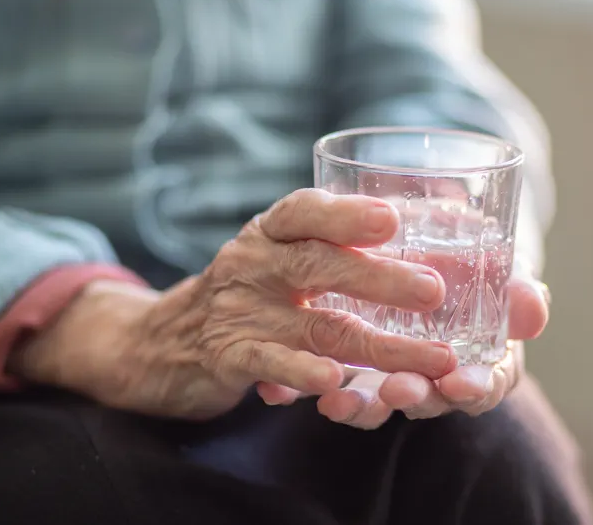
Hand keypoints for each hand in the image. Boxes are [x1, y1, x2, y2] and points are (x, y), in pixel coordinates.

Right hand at [9, 189, 456, 419]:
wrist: (157, 342)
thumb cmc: (241, 295)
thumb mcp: (274, 259)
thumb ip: (327, 249)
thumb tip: (418, 226)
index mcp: (269, 233)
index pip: (304, 211)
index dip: (348, 214)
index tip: (394, 219)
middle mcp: (253, 263)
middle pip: (321, 265)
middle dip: (382, 279)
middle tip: (435, 291)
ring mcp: (238, 310)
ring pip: (316, 325)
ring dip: (379, 344)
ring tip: (434, 359)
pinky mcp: (226, 355)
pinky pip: (269, 362)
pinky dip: (302, 371)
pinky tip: (335, 382)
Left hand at [256, 259, 549, 428]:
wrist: (403, 241)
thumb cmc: (458, 257)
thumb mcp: (488, 262)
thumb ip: (512, 287)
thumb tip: (535, 308)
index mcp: (474, 353)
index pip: (485, 384)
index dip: (477, 388)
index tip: (462, 384)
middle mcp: (429, 372)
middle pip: (427, 398)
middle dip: (415, 397)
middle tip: (399, 390)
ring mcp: (383, 372)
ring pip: (374, 400)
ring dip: (360, 404)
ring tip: (338, 401)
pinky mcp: (339, 364)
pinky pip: (323, 384)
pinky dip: (304, 390)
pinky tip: (282, 391)